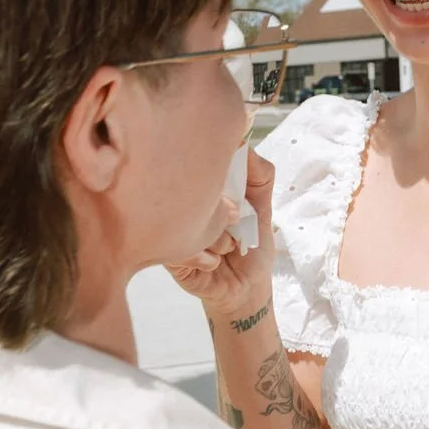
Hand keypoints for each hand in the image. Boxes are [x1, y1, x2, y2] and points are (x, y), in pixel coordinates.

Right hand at [167, 150, 275, 317]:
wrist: (246, 286)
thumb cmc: (252, 241)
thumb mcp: (261, 203)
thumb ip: (259, 172)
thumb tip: (243, 142)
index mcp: (198, 187)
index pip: (196, 164)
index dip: (215, 171)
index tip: (233, 190)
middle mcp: (179, 205)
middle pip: (187, 190)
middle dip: (220, 208)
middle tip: (235, 221)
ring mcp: (169, 230)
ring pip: (186, 220)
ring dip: (215, 237)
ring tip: (227, 248)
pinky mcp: (167, 257)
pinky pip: (180, 248)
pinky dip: (206, 256)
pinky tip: (214, 263)